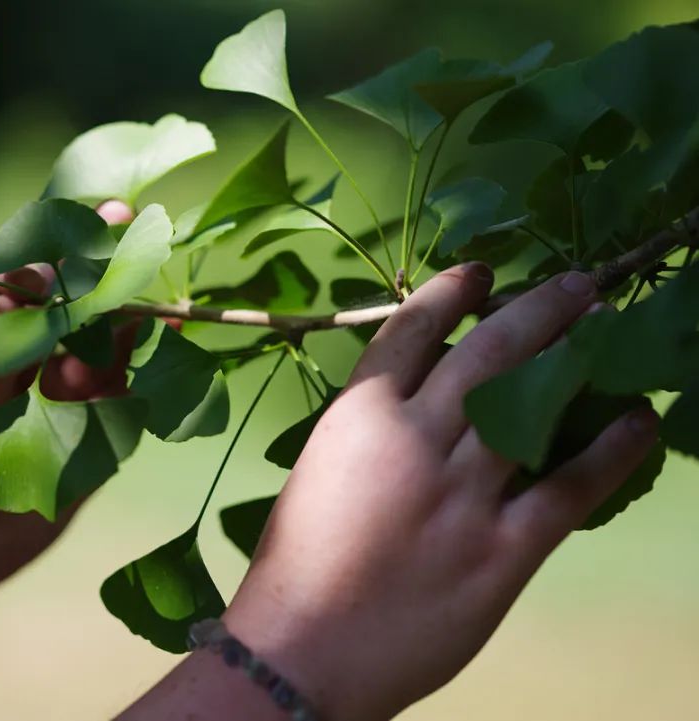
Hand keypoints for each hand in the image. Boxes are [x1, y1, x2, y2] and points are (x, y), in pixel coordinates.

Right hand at [222, 264, 659, 719]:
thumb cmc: (294, 564)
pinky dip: (610, 450)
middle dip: (535, 308)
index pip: (410, 331)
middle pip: (485, 353)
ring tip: (604, 323)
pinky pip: (567, 488)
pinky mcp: (499, 550)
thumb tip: (424, 400)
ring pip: (529, 403)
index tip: (482, 273)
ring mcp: (461, 494)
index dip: (449, 293)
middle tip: (576, 283)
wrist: (301, 649)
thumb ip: (369, 432)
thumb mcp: (320, 472)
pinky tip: (639, 420)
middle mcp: (414, 440)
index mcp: (358, 417)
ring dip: (572, 356)